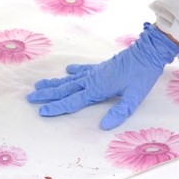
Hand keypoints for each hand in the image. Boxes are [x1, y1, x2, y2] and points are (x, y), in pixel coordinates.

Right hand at [26, 22, 178, 129]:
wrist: (148, 51)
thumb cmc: (142, 74)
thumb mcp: (134, 96)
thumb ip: (120, 111)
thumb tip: (104, 126)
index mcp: (98, 88)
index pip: (74, 101)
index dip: (57, 107)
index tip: (42, 111)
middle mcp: (93, 79)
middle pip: (66, 89)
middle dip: (48, 94)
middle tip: (31, 97)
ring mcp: (97, 71)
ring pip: (71, 79)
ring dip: (55, 83)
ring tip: (40, 84)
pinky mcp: (103, 66)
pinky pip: (84, 70)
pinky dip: (74, 71)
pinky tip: (67, 70)